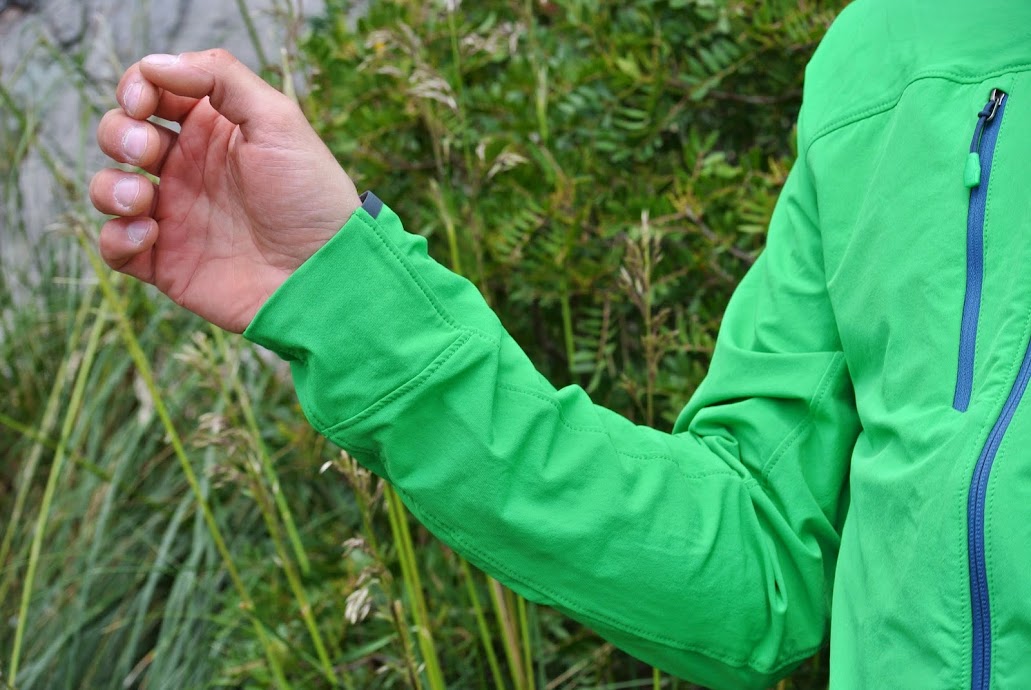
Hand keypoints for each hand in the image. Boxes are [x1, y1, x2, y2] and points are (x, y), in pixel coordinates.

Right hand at [90, 49, 360, 332]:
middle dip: (120, 134)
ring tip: (143, 200)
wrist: (322, 273)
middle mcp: (189, 169)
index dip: (136, 88)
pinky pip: (115, 245)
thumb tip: (155, 63)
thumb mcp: (279, 121)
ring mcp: (176, 215)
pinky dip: (117, 237)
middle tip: (147, 151)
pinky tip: (151, 234)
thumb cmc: (310, 197)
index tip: (144, 102)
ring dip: (111, 186)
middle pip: (122, 135)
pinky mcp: (167, 262)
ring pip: (110, 188)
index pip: (153, 93)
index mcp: (213, 131)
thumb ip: (222, 78)